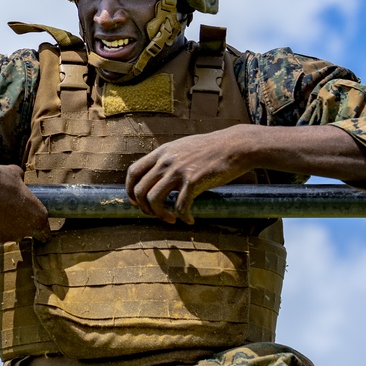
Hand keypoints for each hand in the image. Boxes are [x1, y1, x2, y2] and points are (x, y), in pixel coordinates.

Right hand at [0, 158, 50, 242]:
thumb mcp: (16, 174)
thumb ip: (22, 182)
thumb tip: (19, 181)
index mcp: (38, 216)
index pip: (45, 231)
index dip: (41, 226)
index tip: (37, 221)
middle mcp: (27, 230)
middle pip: (30, 232)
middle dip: (25, 223)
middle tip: (17, 210)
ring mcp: (10, 235)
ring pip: (14, 233)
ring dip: (11, 225)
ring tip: (2, 211)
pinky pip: (0, 232)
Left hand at [125, 125, 253, 224]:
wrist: (235, 146)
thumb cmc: (211, 148)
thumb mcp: (183, 147)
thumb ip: (168, 159)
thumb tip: (157, 175)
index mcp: (162, 152)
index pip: (133, 172)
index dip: (130, 190)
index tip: (137, 203)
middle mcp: (166, 161)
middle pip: (140, 190)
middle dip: (144, 208)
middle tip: (156, 215)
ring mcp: (179, 171)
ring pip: (154, 200)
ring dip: (160, 215)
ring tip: (171, 219)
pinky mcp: (194, 181)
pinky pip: (180, 206)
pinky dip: (183, 217)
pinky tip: (190, 219)